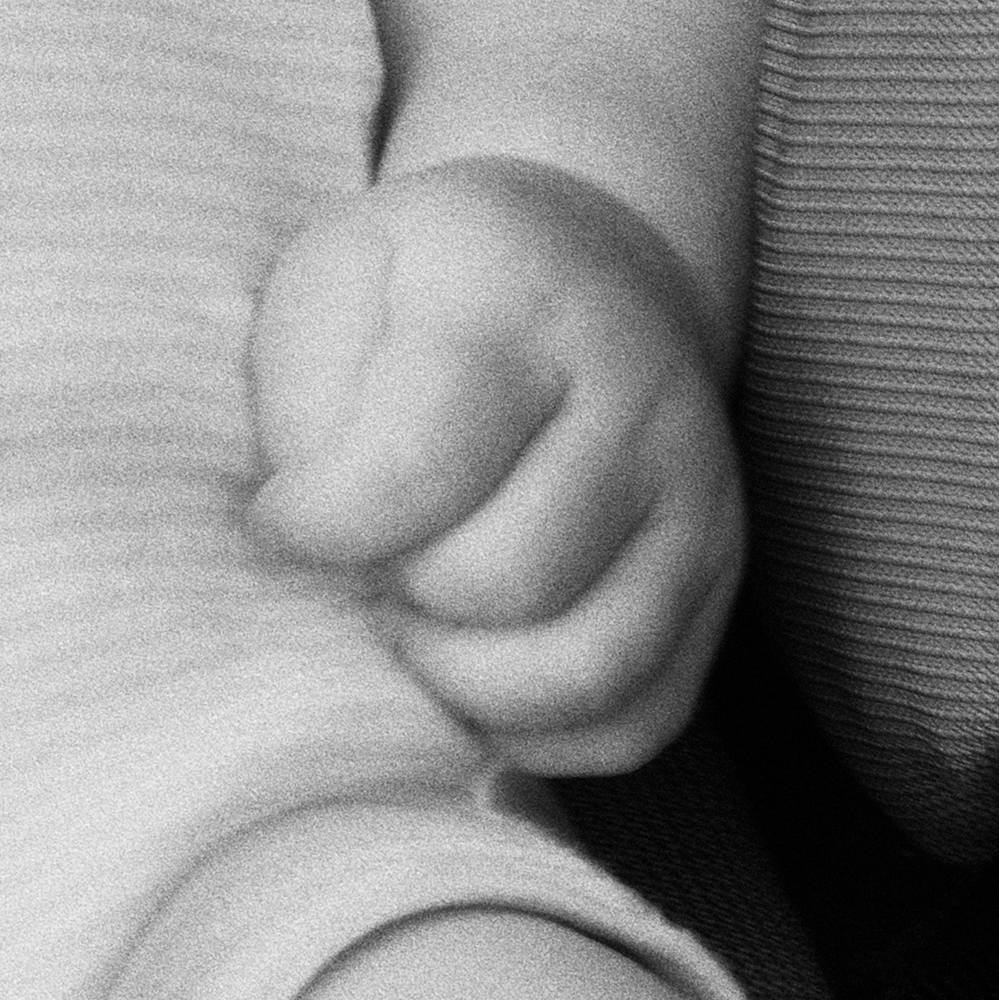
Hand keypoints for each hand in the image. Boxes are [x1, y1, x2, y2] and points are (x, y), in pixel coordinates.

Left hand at [246, 159, 741, 775]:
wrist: (576, 267)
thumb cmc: (415, 290)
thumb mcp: (329, 283)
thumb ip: (303, 408)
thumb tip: (305, 552)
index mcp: (517, 299)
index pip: (416, 465)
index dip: (321, 525)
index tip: (277, 519)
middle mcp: (637, 393)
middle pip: (503, 579)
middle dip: (395, 596)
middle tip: (353, 565)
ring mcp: (700, 493)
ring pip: (586, 668)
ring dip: (463, 680)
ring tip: (406, 620)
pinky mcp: (721, 579)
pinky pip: (637, 719)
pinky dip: (536, 732)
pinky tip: (470, 669)